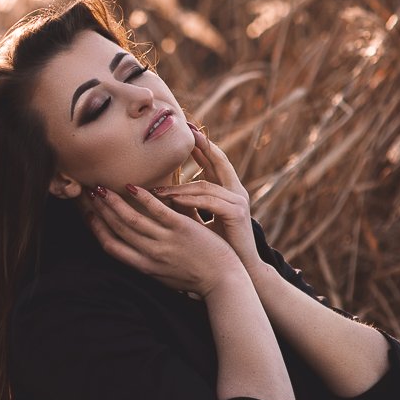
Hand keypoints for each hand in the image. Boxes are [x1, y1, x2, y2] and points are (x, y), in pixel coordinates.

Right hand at [79, 184, 246, 298]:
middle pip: (116, 229)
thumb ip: (149, 260)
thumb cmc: (196, 278)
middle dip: (99, 210)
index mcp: (144, 266)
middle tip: (87, 192)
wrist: (223, 282)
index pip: (111, 246)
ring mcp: (165, 242)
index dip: (96, 228)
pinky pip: (158, 211)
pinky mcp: (181, 230)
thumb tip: (136, 245)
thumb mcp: (165, 274)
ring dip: (113, 202)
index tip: (87, 213)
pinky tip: (133, 186)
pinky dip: (143, 198)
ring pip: (131, 219)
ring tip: (100, 187)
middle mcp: (150, 255)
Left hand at [153, 125, 256, 267]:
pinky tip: (173, 199)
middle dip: (201, 146)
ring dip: (180, 186)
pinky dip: (189, 199)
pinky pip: (209, 201)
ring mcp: (238, 202)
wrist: (240, 270)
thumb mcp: (202, 220)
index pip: (214, 163)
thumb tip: (165, 193)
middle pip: (217, 163)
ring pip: (206, 185)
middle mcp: (236, 192)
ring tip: (158, 188)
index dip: (202, 147)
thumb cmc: (220, 247)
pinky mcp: (236, 213)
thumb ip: (190, 204)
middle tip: (185, 131)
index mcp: (229, 193)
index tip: (188, 130)